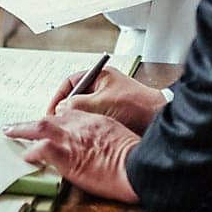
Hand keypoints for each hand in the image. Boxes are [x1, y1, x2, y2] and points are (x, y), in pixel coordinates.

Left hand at [3, 109, 140, 202]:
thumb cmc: (135, 155)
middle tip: (14, 125)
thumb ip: (103, 135)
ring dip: (22, 130)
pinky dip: (32, 152)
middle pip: (49, 118)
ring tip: (9, 133)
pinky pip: (42, 150)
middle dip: (30, 122)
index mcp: (94, 120)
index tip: (46, 123)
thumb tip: (96, 145)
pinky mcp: (67, 157)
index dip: (54, 119)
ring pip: (40, 128)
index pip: (68, 114)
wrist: (137, 166)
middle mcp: (79, 126)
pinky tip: (25, 157)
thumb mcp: (119, 135)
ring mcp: (71, 140)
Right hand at [51, 68, 167, 134]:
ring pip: (84, 110)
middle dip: (66, 110)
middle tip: (58, 122)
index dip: (58, 96)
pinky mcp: (114, 115)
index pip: (70, 83)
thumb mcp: (100, 103)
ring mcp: (109, 101)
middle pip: (75, 97)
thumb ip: (76, 104)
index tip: (52, 111)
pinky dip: (88, 126)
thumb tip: (60, 109)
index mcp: (100, 76)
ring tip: (70, 130)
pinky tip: (85, 135)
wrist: (160, 119)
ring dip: (77, 120)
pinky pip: (94, 119)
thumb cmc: (137, 106)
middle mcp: (103, 86)